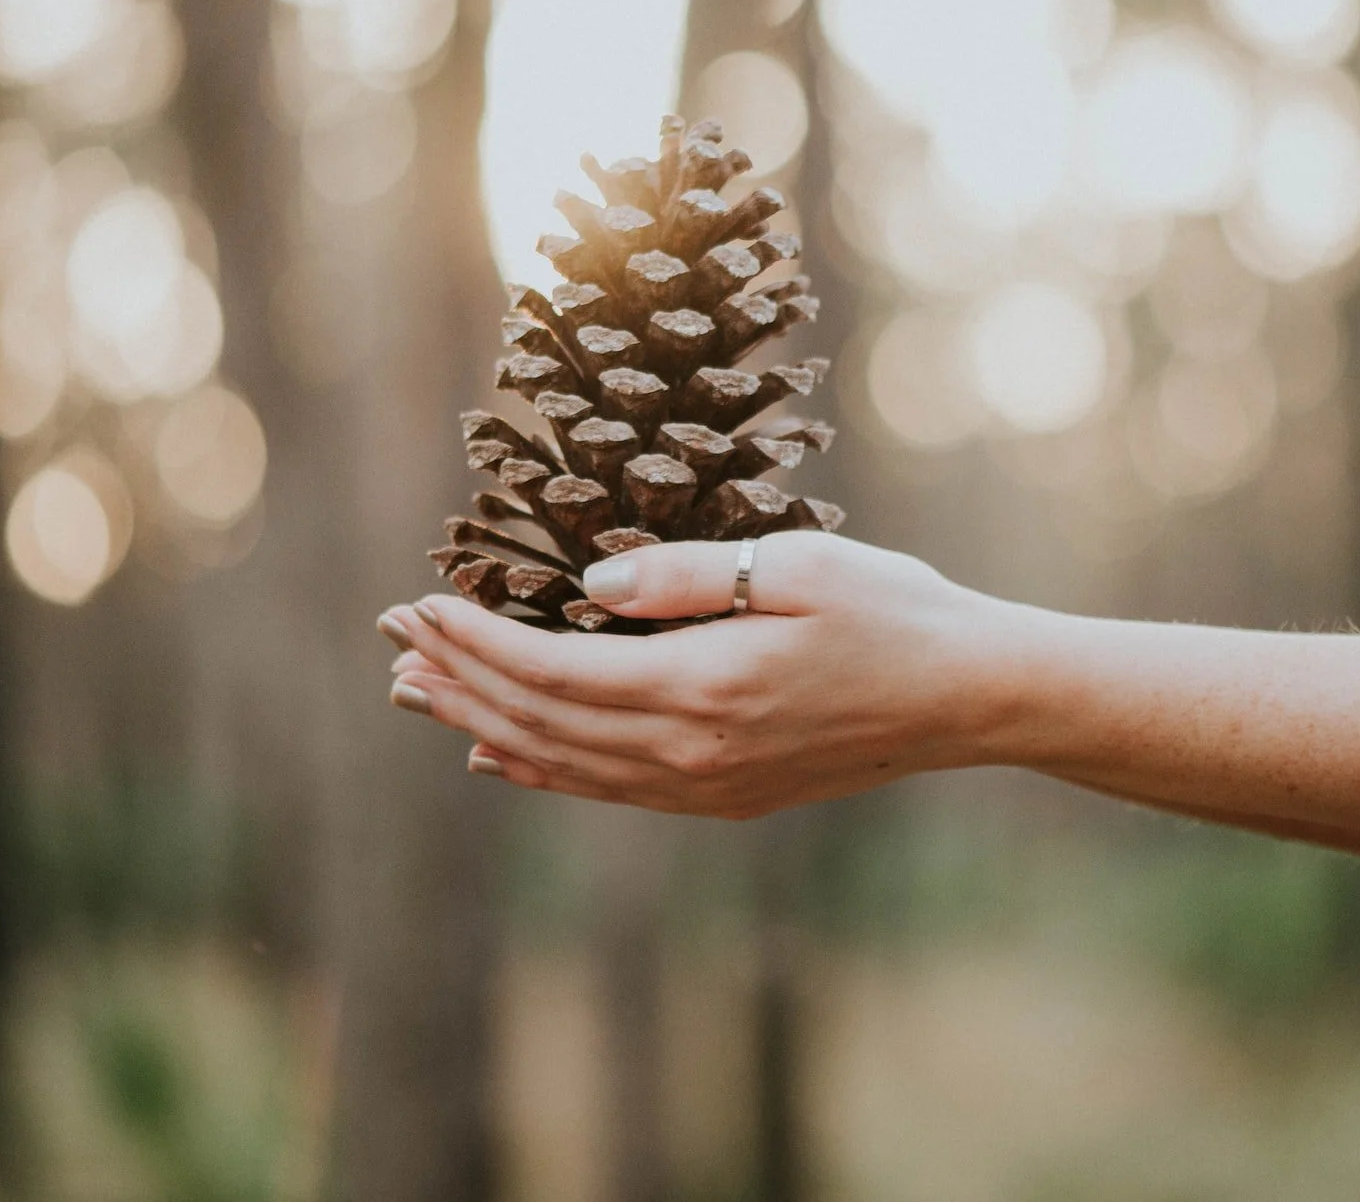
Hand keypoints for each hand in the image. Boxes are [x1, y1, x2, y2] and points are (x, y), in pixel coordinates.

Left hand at [378, 534, 1010, 817]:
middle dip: (456, 679)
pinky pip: (606, 789)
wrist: (967, 697)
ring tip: (419, 694)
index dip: (473, 641)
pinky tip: (500, 753)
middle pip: (539, 721)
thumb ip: (686, 576)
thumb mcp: (797, 565)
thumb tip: (587, 588)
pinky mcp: (723, 796)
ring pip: (562, 761)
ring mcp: (705, 784)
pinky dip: (541, 768)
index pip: (550, 668)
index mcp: (702, 686)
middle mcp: (690, 752)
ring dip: (482, 724)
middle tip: (392, 642)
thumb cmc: (893, 610)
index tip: (417, 606)